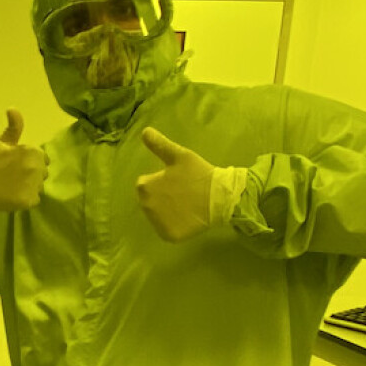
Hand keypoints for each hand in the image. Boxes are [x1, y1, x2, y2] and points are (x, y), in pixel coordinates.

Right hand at [0, 110, 47, 211]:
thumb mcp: (0, 143)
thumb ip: (13, 127)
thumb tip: (12, 108)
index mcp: (32, 152)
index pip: (42, 158)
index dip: (30, 161)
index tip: (16, 165)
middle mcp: (36, 168)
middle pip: (42, 172)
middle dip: (32, 173)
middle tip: (13, 176)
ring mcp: (34, 185)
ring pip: (40, 185)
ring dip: (30, 186)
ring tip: (13, 186)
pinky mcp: (30, 200)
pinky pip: (35, 199)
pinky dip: (27, 198)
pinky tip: (14, 195)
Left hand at [137, 128, 214, 242]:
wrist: (222, 196)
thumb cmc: (200, 174)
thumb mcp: (179, 155)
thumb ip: (159, 144)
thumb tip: (144, 130)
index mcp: (144, 186)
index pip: (147, 185)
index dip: (163, 183)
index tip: (178, 182)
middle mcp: (145, 205)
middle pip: (151, 201)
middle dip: (163, 198)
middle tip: (184, 194)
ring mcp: (156, 222)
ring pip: (158, 216)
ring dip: (168, 212)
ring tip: (187, 206)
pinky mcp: (168, 235)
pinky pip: (167, 231)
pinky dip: (175, 226)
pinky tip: (188, 218)